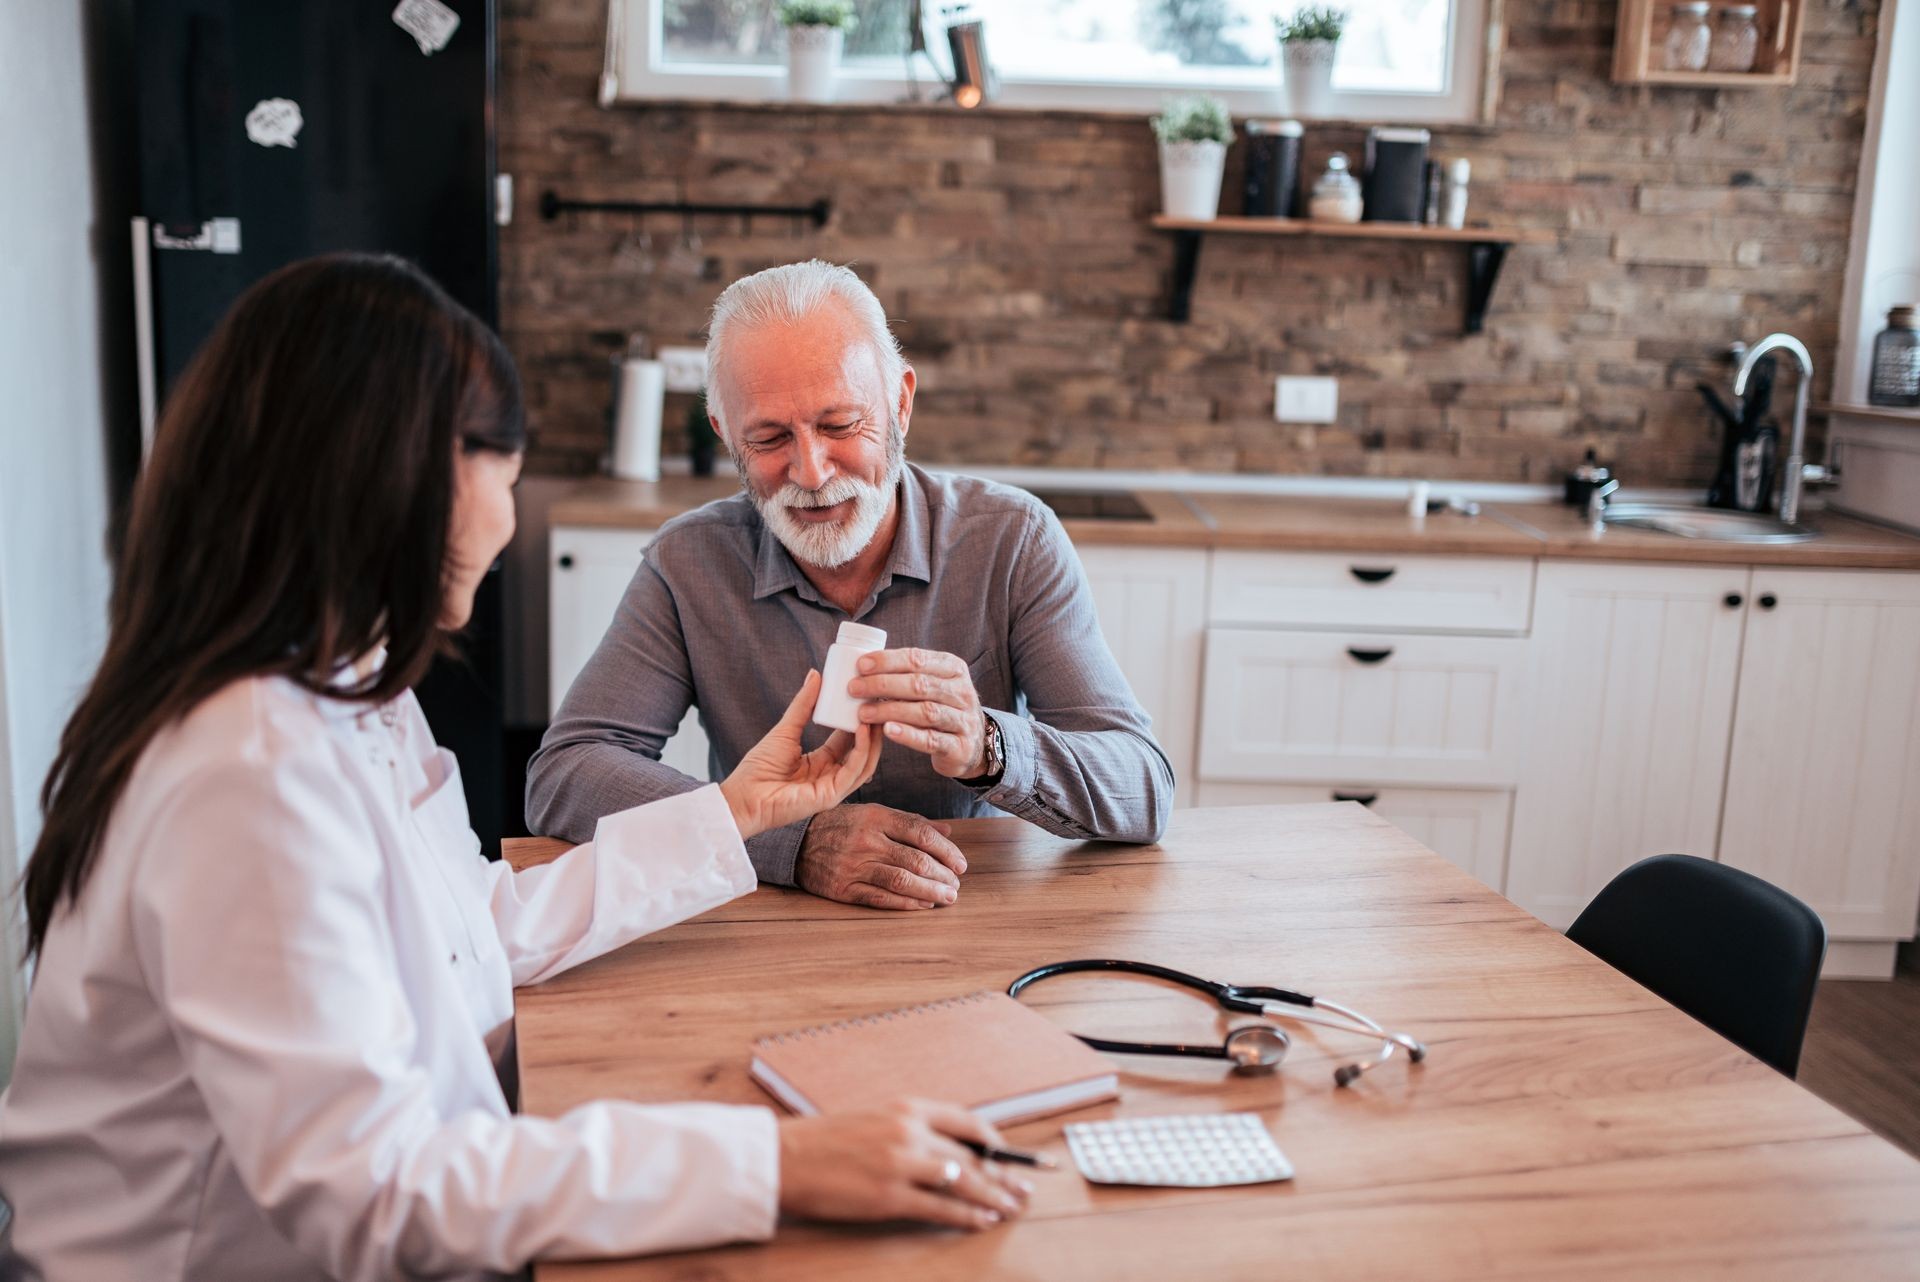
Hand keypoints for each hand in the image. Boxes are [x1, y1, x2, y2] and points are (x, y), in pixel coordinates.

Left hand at [719, 671, 882, 840]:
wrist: (743, 796)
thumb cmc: (758, 768)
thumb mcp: (786, 729)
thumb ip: (803, 705)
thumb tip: (815, 675)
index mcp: (821, 762)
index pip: (848, 739)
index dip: (859, 720)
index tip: (867, 698)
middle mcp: (830, 775)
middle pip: (862, 752)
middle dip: (873, 728)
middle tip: (879, 703)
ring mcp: (833, 788)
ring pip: (865, 763)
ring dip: (873, 738)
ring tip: (875, 713)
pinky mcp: (830, 796)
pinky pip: (853, 772)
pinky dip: (862, 750)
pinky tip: (863, 730)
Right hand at [778, 1099, 1032, 1230]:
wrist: (784, 1158)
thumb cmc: (823, 1140)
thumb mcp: (873, 1119)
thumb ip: (909, 1129)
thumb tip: (946, 1150)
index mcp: (906, 1107)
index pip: (967, 1121)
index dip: (994, 1141)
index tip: (1009, 1154)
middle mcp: (909, 1131)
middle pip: (971, 1155)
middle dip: (1002, 1173)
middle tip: (1025, 1186)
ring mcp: (902, 1164)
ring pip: (964, 1181)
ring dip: (993, 1196)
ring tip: (1012, 1207)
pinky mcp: (890, 1197)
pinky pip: (941, 1208)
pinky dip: (967, 1216)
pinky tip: (983, 1221)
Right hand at [795, 804, 966, 909]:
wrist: (797, 843)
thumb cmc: (842, 825)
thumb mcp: (873, 813)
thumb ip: (910, 822)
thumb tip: (947, 831)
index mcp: (876, 818)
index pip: (920, 834)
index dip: (946, 851)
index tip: (961, 864)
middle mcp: (866, 841)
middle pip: (915, 860)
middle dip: (942, 875)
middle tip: (956, 884)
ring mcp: (854, 866)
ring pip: (901, 881)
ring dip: (930, 892)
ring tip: (947, 897)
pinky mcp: (844, 889)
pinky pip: (880, 898)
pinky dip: (906, 903)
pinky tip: (923, 905)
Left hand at [849, 648, 988, 778]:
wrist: (972, 745)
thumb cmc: (942, 707)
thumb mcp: (934, 684)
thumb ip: (908, 674)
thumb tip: (863, 666)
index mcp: (953, 669)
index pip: (918, 659)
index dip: (888, 661)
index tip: (861, 665)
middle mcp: (962, 692)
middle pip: (919, 684)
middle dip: (883, 685)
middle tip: (854, 688)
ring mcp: (963, 720)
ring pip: (925, 712)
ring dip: (890, 710)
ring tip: (863, 713)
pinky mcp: (959, 747)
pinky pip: (931, 739)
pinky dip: (908, 735)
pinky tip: (887, 730)